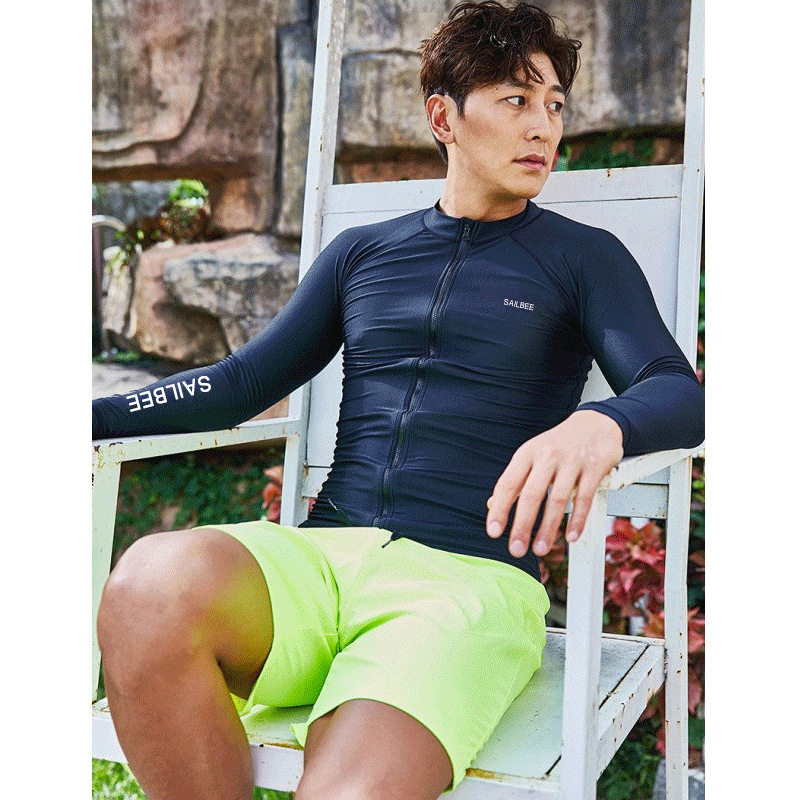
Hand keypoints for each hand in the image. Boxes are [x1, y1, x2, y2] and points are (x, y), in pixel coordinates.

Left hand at [486, 410, 622, 557]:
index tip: (493, 532)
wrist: (596, 424)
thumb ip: (516, 480)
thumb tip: (493, 506)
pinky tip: (571, 536)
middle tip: (516, 549)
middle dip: (522, 526)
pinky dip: (577, 519)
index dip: (499, 509)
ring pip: (557, 499)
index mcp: (527, 454)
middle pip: (531, 495)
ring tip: (540, 549)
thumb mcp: (533, 455)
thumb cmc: (558, 445)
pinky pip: (584, 497)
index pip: (508, 484)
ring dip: (548, 528)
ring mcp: (571, 461)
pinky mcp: (594, 467)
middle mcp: (547, 456)